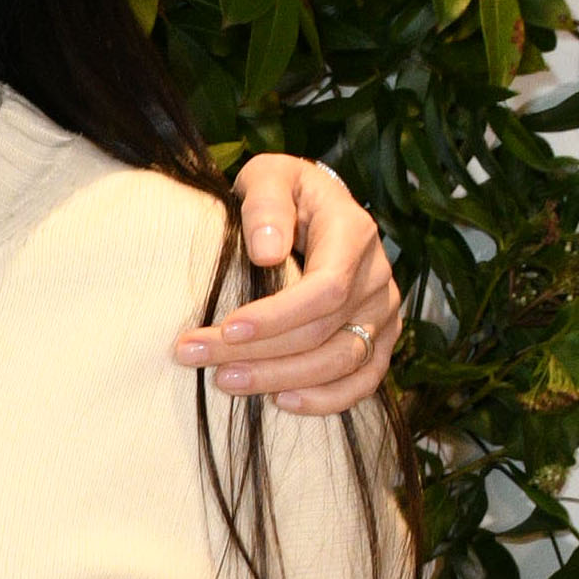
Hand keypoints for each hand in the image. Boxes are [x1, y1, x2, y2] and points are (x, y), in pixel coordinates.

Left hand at [182, 156, 405, 417]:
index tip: (225, 329)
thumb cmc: (284, 193)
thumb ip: (266, 204)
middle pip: (324, 332)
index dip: (276, 317)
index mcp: (354, 233)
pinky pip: (364, 382)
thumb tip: (267, 252)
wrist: (313, 208)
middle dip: (258, 352)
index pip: (325, 289)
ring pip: (340, 362)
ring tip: (225, 381)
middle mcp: (376, 277)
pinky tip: (279, 402)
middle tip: (196, 357)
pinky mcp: (378, 339)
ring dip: (281, 379)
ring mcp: (382, 312)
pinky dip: (325, 400)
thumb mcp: (268, 176)